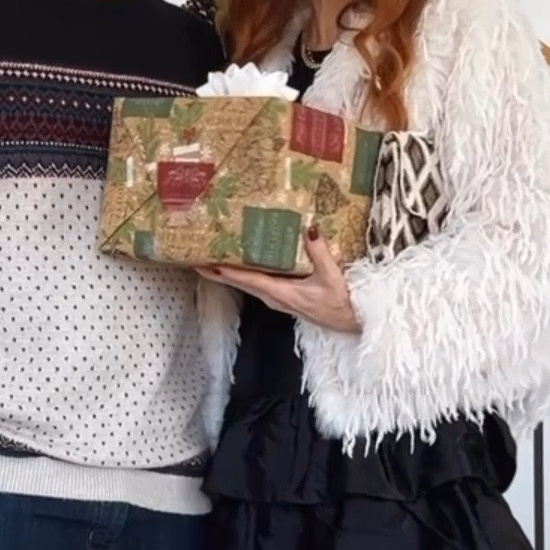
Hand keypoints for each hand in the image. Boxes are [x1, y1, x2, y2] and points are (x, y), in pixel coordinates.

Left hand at [202, 227, 360, 330]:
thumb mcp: (331, 276)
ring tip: (213, 260)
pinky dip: (246, 275)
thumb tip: (310, 228)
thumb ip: (320, 252)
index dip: (227, 272)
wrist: (351, 322)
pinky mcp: (284, 298)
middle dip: (219, 273)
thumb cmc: (341, 303)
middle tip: (198, 260)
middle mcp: (274, 298)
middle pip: (241, 284)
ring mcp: (278, 300)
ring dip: (230, 274)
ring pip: (248, 285)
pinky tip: (243, 265)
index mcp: (281, 294)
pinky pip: (259, 285)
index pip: (248, 280)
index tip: (207, 264)